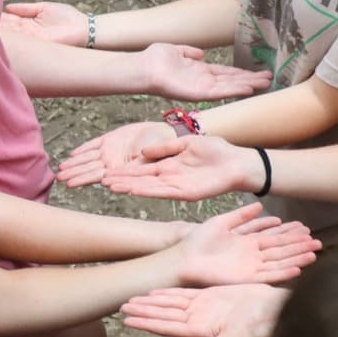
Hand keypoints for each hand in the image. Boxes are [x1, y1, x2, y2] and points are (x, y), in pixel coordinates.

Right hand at [1, 1, 89, 45]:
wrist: (83, 29)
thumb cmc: (68, 17)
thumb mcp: (43, 7)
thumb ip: (25, 8)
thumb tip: (8, 7)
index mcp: (28, 23)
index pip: (9, 20)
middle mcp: (27, 33)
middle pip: (8, 30)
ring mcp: (32, 41)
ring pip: (12, 38)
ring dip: (0, 34)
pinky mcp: (38, 46)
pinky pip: (22, 43)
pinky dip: (12, 40)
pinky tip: (0, 36)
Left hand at [57, 121, 176, 187]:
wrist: (165, 135)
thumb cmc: (162, 149)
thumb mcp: (151, 159)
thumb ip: (137, 165)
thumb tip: (121, 171)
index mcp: (122, 169)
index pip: (99, 176)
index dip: (84, 179)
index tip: (71, 184)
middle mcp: (113, 162)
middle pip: (90, 169)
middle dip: (75, 174)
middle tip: (60, 179)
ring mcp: (111, 150)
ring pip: (89, 158)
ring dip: (75, 164)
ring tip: (62, 170)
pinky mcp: (111, 139)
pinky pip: (94, 144)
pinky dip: (84, 148)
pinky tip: (73, 154)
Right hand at [103, 135, 262, 200]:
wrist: (238, 162)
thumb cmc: (217, 151)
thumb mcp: (187, 143)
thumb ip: (165, 148)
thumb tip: (143, 151)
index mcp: (168, 164)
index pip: (141, 168)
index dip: (125, 169)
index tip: (106, 169)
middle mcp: (169, 177)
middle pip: (140, 179)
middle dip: (121, 180)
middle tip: (99, 180)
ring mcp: (176, 186)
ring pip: (148, 187)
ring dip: (130, 187)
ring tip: (110, 186)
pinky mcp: (185, 193)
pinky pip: (163, 192)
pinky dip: (148, 191)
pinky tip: (133, 190)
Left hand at [119, 284, 286, 336]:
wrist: (283, 314)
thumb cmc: (267, 333)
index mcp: (205, 335)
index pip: (170, 328)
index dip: (149, 323)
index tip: (128, 320)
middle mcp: (201, 323)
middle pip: (165, 315)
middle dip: (144, 311)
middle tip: (121, 307)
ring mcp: (206, 310)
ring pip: (173, 303)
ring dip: (152, 301)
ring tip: (130, 299)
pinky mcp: (214, 297)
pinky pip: (188, 293)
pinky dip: (170, 292)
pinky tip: (154, 291)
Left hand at [140, 42, 272, 101]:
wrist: (143, 68)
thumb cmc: (155, 59)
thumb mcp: (176, 51)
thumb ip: (190, 53)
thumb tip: (201, 53)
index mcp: (200, 71)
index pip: (226, 73)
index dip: (241, 73)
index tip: (257, 72)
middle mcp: (204, 81)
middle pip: (232, 80)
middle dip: (251, 79)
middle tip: (270, 78)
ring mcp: (202, 88)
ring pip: (230, 87)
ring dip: (247, 85)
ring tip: (266, 83)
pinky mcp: (198, 93)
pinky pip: (220, 92)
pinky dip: (234, 90)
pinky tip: (248, 88)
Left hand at [174, 202, 319, 285]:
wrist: (183, 260)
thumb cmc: (197, 241)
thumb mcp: (221, 222)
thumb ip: (242, 216)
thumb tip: (260, 205)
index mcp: (247, 242)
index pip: (274, 236)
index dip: (289, 232)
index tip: (305, 228)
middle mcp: (252, 255)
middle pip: (281, 250)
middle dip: (299, 246)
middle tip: (317, 241)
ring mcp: (250, 268)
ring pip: (279, 262)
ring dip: (296, 258)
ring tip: (314, 253)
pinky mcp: (246, 280)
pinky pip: (269, 276)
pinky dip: (283, 273)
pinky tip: (298, 268)